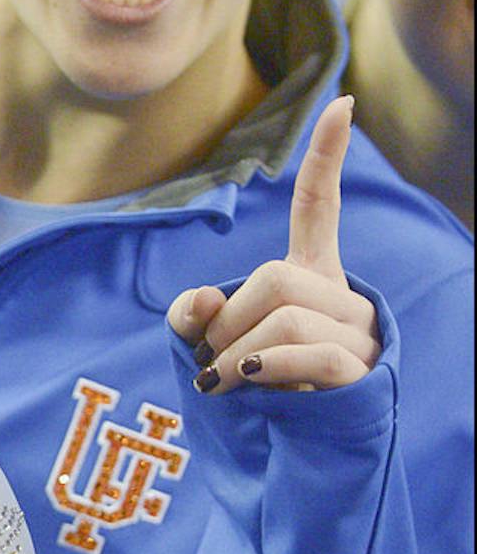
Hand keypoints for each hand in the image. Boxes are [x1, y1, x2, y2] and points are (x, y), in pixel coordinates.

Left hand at [167, 96, 380, 394]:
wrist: (299, 451)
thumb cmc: (254, 388)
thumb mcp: (209, 344)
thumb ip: (191, 316)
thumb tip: (202, 304)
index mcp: (311, 274)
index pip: (319, 204)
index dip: (328, 155)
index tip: (344, 101)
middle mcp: (342, 295)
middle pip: (273, 277)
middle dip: (228, 320)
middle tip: (215, 359)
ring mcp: (358, 333)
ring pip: (284, 314)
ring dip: (237, 352)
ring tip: (229, 382)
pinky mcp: (361, 371)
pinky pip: (306, 351)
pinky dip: (265, 366)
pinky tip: (251, 382)